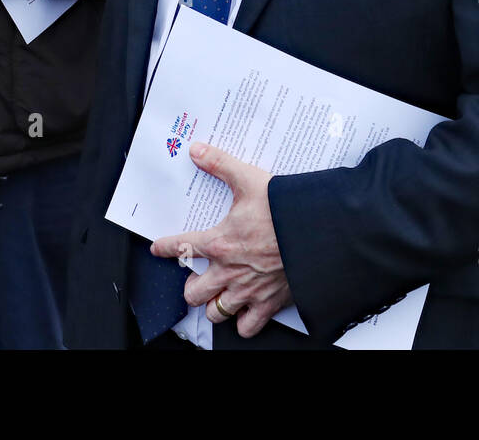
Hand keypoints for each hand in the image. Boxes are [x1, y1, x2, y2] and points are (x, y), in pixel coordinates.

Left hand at [150, 142, 291, 339]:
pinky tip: (245, 311)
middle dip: (192, 287)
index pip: (179, 247)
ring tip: (219, 295)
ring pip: (215, 313)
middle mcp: (228, 272)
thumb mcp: (250, 180)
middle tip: (198, 277)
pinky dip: (243, 322)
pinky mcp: (268, 304)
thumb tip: (198, 151)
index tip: (159, 247)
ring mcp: (247, 292)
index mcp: (219, 242)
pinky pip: (246, 328)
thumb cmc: (286, 209)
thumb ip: (221, 165)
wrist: (319, 232)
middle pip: (193, 293)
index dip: (165, 247)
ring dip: (214, 305)